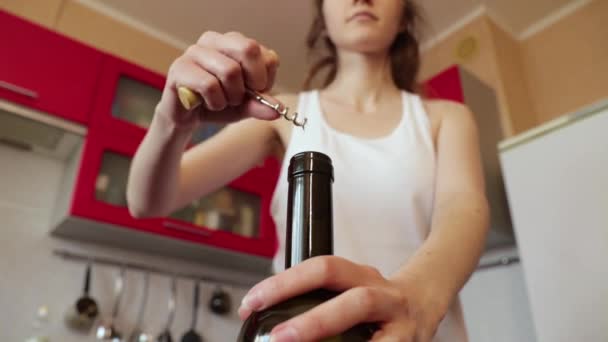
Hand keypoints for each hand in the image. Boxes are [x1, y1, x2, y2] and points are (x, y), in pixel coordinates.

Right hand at [155, 31, 280, 130]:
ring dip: (231, 97)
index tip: (255, 92)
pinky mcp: (180, 68)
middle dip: (252, 82)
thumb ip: (260, 105)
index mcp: (234, 42)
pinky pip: (209, 85)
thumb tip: (277, 110)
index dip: (265, 79)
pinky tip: (208, 104)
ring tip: (222, 102)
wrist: (186, 118)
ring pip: (230, 70)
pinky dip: (215, 102)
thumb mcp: (244, 106)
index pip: (266, 54)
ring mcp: (195, 51)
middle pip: (249, 49)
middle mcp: (214, 40)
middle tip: (242, 97)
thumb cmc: (217, 103)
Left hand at [238, 256, 445, 341]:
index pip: (322, 268)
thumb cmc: (378, 300)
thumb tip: (266, 313)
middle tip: (278, 338)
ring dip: (331, 331)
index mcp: (361, 276)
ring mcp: (400, 322)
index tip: (252, 304)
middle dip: (313, 321)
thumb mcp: (350, 288)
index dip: (284, 283)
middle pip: (353, 300)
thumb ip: (318, 298)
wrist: (428, 299)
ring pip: (372, 321)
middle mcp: (383, 294)